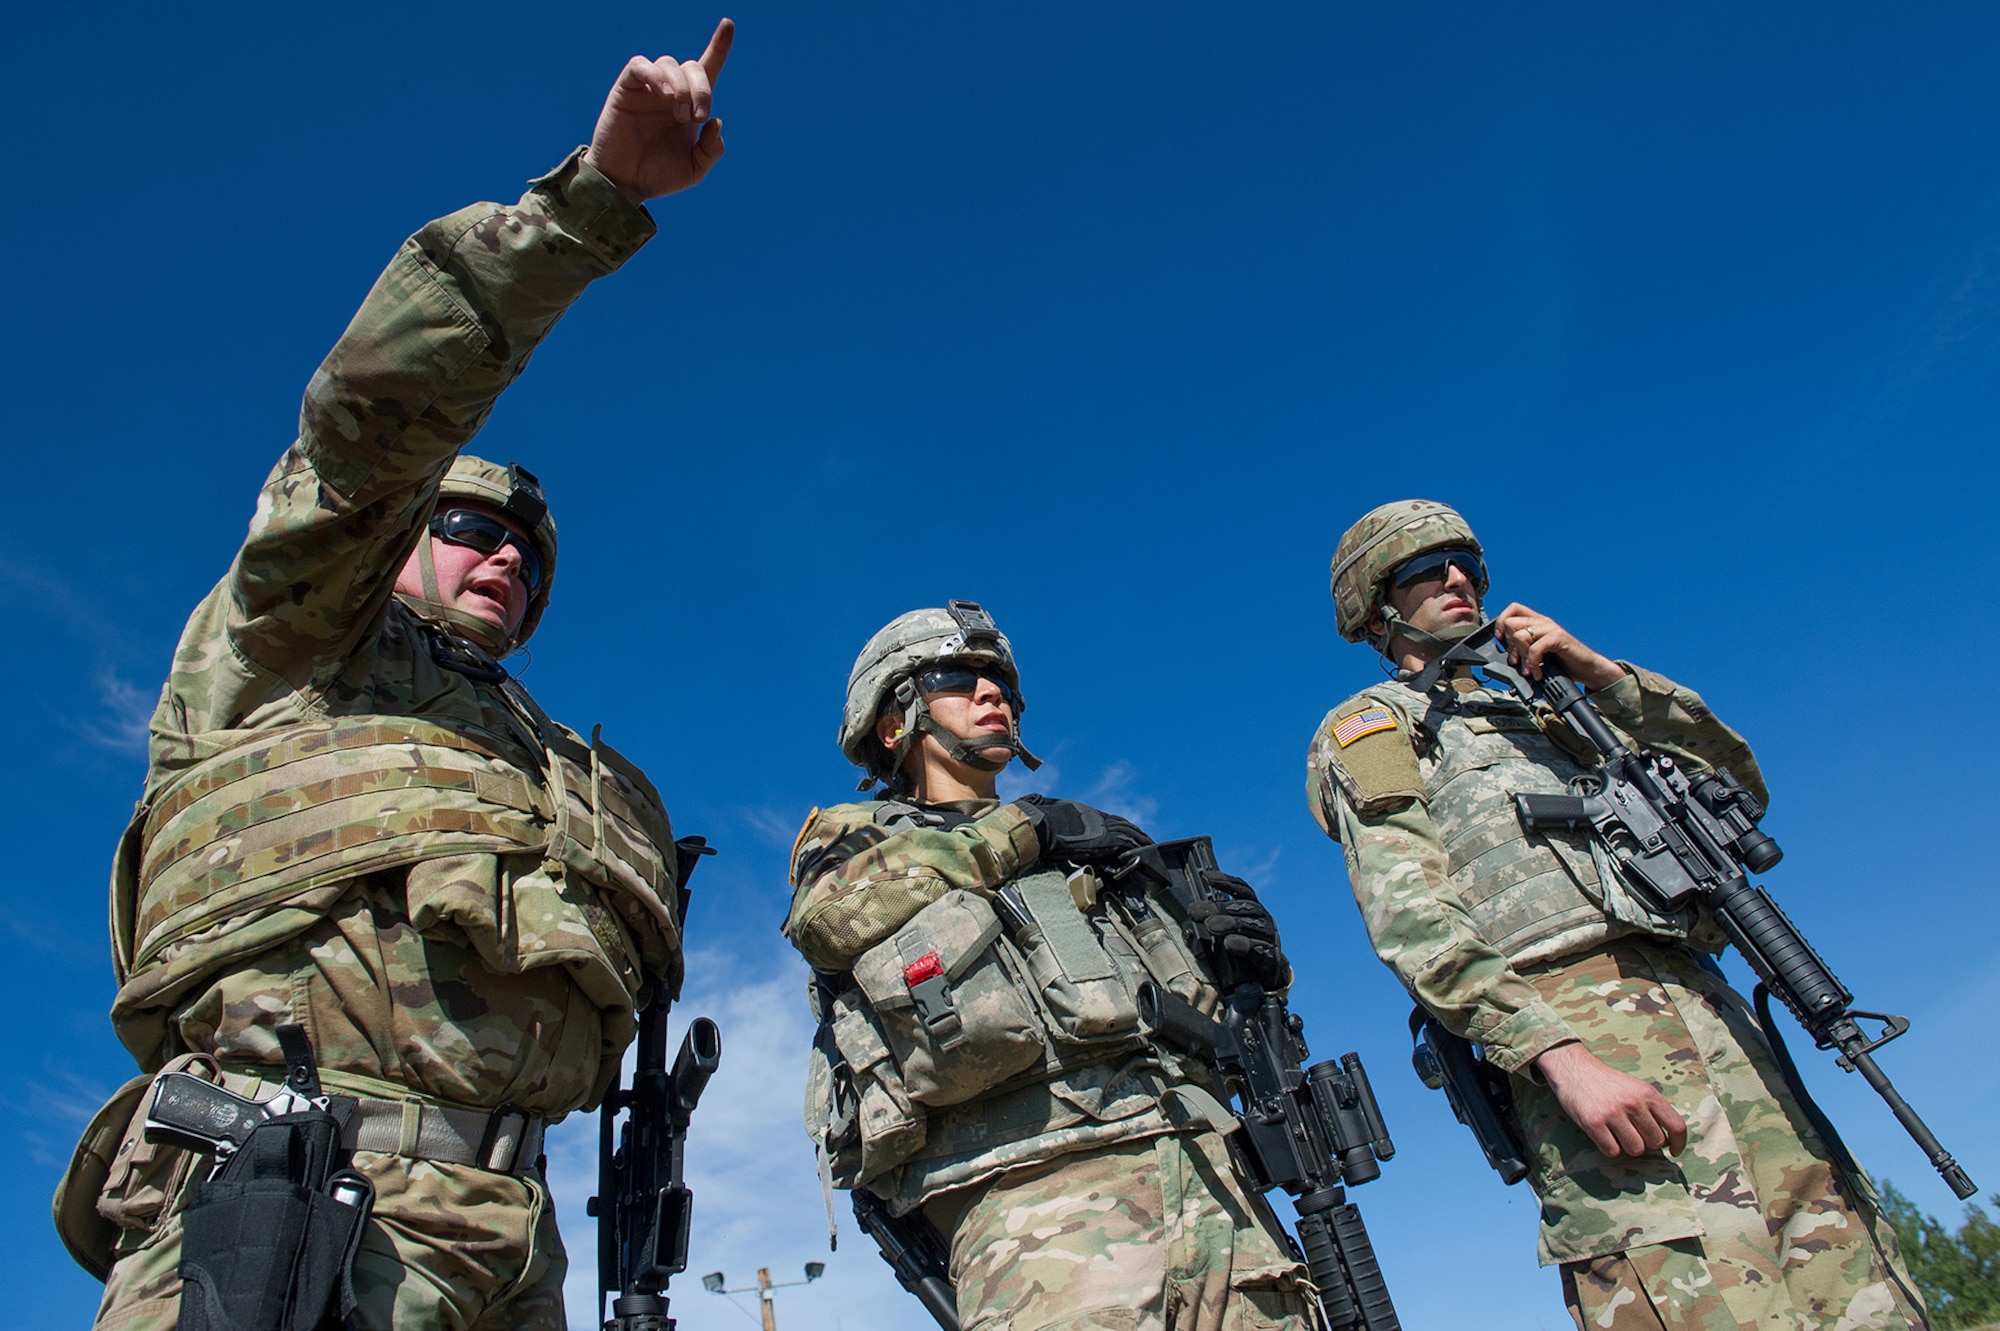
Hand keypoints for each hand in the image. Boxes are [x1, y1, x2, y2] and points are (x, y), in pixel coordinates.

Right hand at [584, 19, 735, 202]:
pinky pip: (640, 66)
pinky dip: (655, 75)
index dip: (718, 46)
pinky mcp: (626, 89)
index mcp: (690, 106)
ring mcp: (648, 89)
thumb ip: (711, 150)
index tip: (728, 24)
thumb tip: (716, 121)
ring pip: (669, 64)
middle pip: (691, 67)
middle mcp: (670, 92)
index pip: (706, 69)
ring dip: (681, 87)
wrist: (625, 184)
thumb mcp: (694, 169)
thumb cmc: (658, 176)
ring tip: (680, 116)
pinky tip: (663, 95)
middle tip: (698, 117)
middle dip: (702, 89)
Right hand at [1013, 796, 1152, 867]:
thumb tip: (1041, 807)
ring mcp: (1102, 828)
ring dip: (1142, 841)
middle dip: (1136, 832)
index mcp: (1085, 812)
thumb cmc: (1034, 820)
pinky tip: (1145, 855)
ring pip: (1131, 833)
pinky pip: (1129, 844)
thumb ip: (1051, 813)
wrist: (1037, 826)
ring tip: (1151, 849)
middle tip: (1147, 841)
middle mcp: (1097, 817)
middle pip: (1124, 824)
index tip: (1127, 833)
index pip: (1109, 819)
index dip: (1121, 827)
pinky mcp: (1106, 840)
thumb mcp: (1045, 812)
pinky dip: (1139, 849)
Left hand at [1186, 870, 1288, 987]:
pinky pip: (1260, 950)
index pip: (1243, 891)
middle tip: (1196, 911)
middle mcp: (1264, 922)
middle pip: (1246, 907)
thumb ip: (1215, 920)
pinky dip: (1244, 945)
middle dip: (1220, 907)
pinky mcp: (1271, 961)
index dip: (1227, 881)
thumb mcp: (1229, 933)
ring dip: (1230, 923)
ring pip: (1253, 926)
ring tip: (1210, 925)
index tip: (1206, 876)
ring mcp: (1270, 940)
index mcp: (1255, 912)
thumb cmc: (1244, 951)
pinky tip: (1229, 943)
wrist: (1265, 982)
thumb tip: (1192, 910)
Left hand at [1493, 603, 1622, 689]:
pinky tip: (1537, 672)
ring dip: (1521, 657)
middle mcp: (1543, 622)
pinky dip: (1532, 664)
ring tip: (1528, 670)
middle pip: (1511, 623)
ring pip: (1520, 635)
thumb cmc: (1563, 663)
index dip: (1501, 622)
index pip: (1513, 609)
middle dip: (1509, 646)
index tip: (1500, 640)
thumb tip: (1504, 657)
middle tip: (1517, 662)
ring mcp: (1551, 629)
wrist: (1587, 668)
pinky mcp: (1559, 638)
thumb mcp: (1538, 654)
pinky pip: (1535, 648)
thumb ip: (1523, 650)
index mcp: (1536, 622)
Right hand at [1535, 1041, 1686, 1157]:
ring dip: (1629, 1147)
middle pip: (1656, 1142)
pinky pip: (1613, 1151)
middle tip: (1635, 1134)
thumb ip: (1652, 1108)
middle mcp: (1633, 1103)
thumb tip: (1668, 1138)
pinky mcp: (1594, 1123)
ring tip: (1618, 1134)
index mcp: (1648, 1093)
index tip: (1673, 1151)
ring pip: (1636, 1149)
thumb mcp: (1635, 1087)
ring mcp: (1613, 1114)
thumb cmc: (1607, 1082)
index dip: (1679, 1143)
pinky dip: (1610, 1148)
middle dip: (1647, 1143)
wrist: (1574, 1069)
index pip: (1676, 1126)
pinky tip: (1604, 1136)